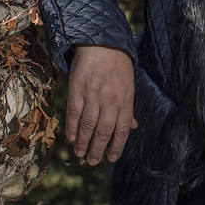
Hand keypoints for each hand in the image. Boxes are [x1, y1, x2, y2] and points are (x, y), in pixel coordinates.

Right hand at [66, 45, 137, 164]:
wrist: (101, 42)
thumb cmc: (117, 65)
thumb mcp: (129, 86)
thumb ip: (128, 108)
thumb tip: (133, 128)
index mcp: (125, 100)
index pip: (121, 130)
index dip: (116, 146)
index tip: (111, 158)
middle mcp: (110, 100)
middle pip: (103, 131)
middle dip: (98, 149)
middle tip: (93, 161)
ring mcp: (93, 95)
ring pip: (88, 125)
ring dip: (84, 142)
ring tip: (81, 154)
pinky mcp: (77, 89)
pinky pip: (74, 113)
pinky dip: (72, 127)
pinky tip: (71, 137)